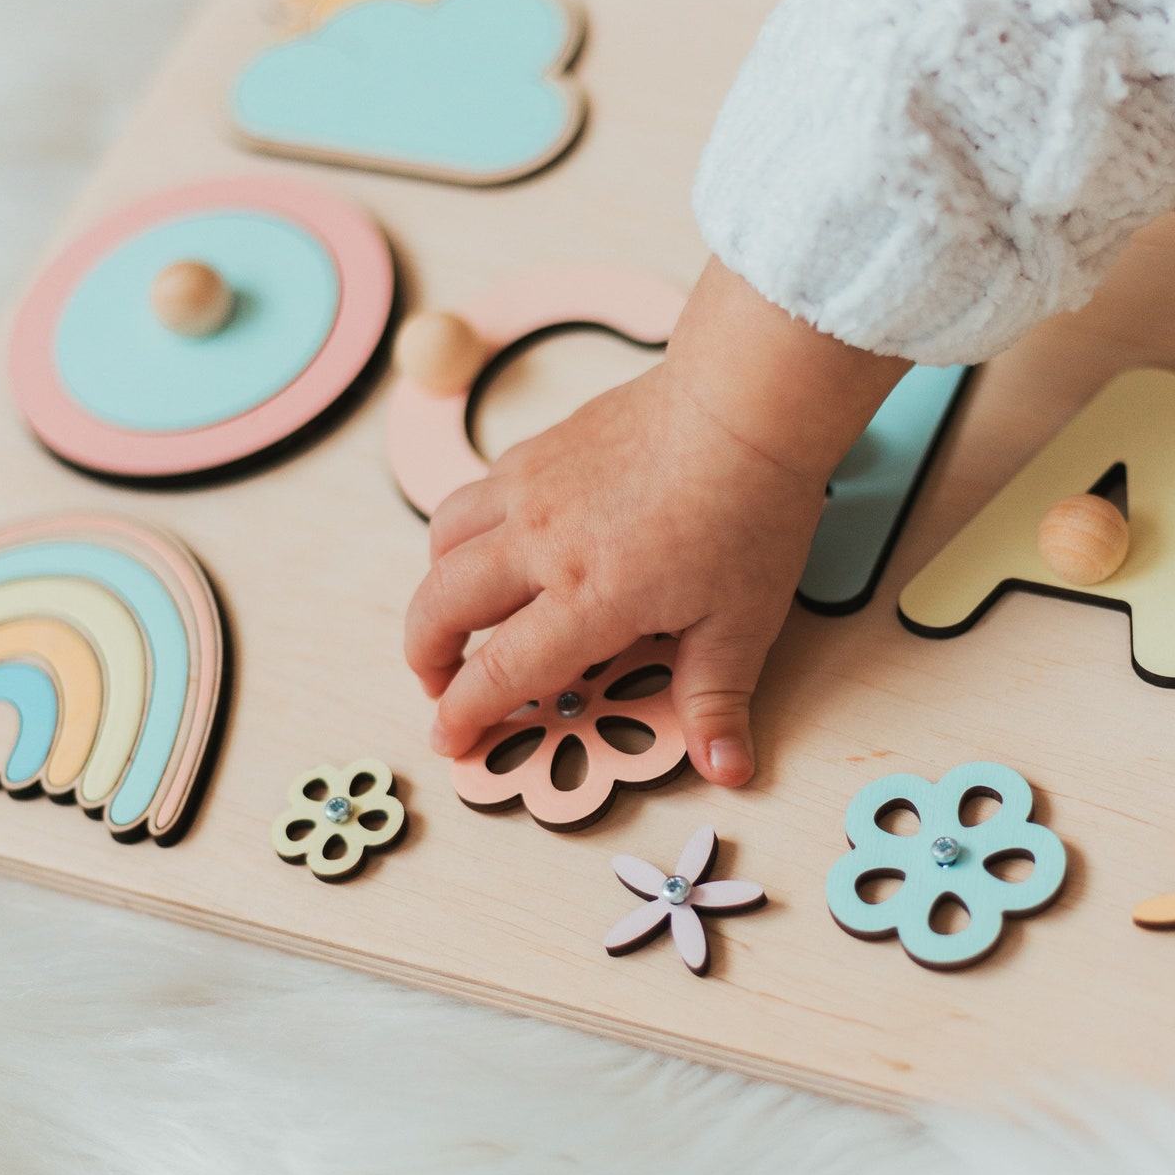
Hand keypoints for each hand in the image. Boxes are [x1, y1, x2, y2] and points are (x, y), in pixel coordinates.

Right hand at [403, 258, 906, 784]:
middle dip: (424, 657)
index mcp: (588, 598)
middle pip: (439, 605)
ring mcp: (531, 489)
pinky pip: (473, 496)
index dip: (463, 715)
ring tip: (455, 617)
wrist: (745, 403)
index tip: (451, 740)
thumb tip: (727, 771)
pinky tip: (498, 546)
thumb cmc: (749, 509)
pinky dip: (464, 533)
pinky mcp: (538, 451)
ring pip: (443, 542)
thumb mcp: (744, 621)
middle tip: (440, 685)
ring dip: (435, 590)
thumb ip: (718, 698)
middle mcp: (540, 544)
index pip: (498, 671)